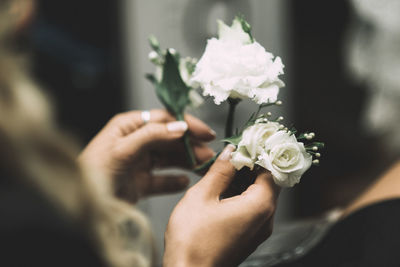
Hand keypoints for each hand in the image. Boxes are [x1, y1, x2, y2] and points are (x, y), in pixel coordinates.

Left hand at [78, 109, 215, 202]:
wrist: (81, 205)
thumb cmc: (94, 172)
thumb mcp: (123, 149)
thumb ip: (153, 136)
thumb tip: (181, 127)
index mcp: (129, 126)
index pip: (164, 120)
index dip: (187, 125)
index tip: (206, 133)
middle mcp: (136, 142)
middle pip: (170, 139)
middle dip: (191, 146)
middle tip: (209, 155)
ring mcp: (139, 162)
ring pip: (169, 159)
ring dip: (187, 162)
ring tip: (204, 168)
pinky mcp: (140, 182)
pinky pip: (162, 179)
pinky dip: (174, 181)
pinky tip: (184, 182)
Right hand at [164, 145, 279, 266]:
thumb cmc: (192, 240)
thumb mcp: (202, 196)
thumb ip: (220, 171)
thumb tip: (232, 152)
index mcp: (260, 206)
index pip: (272, 169)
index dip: (260, 153)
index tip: (246, 142)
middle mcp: (266, 219)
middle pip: (268, 182)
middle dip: (250, 165)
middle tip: (230, 154)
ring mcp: (259, 230)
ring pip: (259, 195)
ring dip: (244, 180)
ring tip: (222, 171)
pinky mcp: (249, 237)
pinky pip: (252, 209)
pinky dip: (241, 195)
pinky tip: (221, 191)